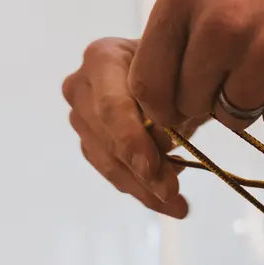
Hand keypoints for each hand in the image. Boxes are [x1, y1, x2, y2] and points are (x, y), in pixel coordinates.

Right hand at [63, 37, 202, 218]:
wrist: (166, 71)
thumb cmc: (176, 66)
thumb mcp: (181, 76)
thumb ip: (172, 103)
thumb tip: (163, 140)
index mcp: (101, 59)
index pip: (111, 107)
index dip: (130, 141)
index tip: (151, 168)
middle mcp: (82, 88)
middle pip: (108, 140)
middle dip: (142, 172)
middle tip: (173, 195)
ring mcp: (82, 119)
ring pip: (110, 164)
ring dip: (145, 189)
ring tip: (178, 205)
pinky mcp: (91, 145)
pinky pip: (115, 175)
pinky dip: (144, 192)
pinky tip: (171, 205)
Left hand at [128, 0, 263, 133]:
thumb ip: (183, 34)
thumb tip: (164, 107)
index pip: (149, 83)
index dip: (164, 104)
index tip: (180, 106)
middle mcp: (221, 27)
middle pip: (193, 107)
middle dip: (213, 97)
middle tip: (244, 64)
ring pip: (235, 119)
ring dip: (255, 100)